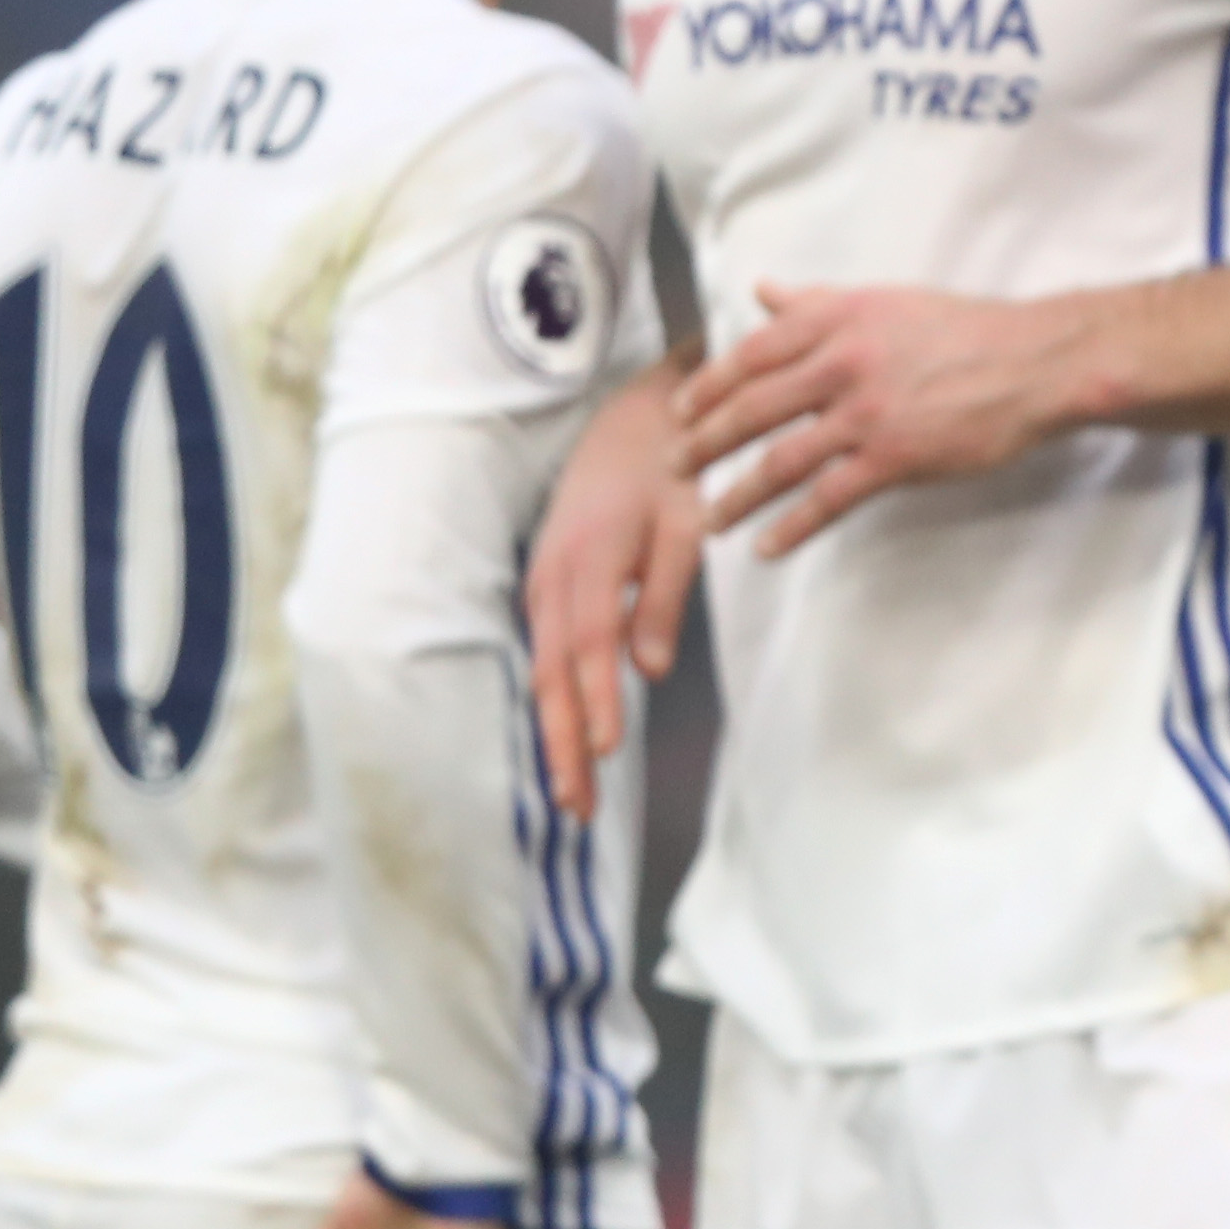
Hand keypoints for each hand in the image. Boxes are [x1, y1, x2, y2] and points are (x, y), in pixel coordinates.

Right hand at [524, 357, 704, 818]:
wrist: (634, 420)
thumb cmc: (672, 471)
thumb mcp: (685, 525)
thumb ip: (665, 595)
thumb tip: (649, 670)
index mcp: (589, 560)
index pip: (589, 646)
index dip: (594, 701)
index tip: (604, 753)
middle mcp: (554, 577)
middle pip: (554, 674)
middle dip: (564, 743)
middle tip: (577, 808)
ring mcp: (544, 582)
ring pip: (545, 671)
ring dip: (556, 732)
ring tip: (572, 794)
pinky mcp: (549, 587)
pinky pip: (548, 654)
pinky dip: (556, 701)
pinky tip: (569, 741)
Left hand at [677, 282, 1087, 557]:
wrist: (1033, 362)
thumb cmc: (964, 329)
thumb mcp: (883, 301)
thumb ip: (815, 302)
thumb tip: (764, 292)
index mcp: (835, 320)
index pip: (748, 355)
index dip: (705, 388)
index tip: (681, 411)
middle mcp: (841, 363)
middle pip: (749, 410)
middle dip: (703, 444)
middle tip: (677, 468)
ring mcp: (865, 414)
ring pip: (778, 460)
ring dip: (736, 496)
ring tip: (711, 520)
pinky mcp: (894, 457)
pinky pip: (827, 499)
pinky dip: (791, 527)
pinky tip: (767, 546)